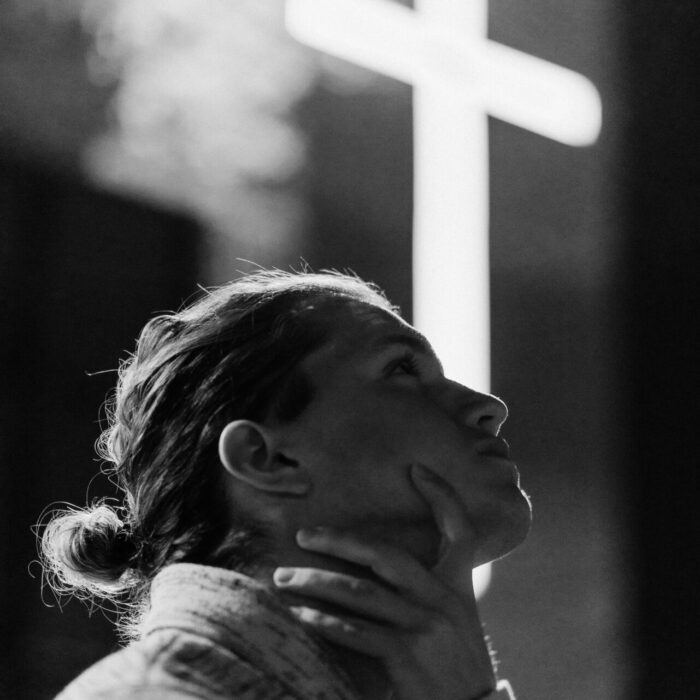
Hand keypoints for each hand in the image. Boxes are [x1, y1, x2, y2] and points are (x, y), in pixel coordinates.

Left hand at [273, 464, 496, 699]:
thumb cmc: (457, 660)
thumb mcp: (456, 616)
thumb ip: (428, 587)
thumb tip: (384, 564)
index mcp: (458, 584)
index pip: (460, 528)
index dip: (442, 495)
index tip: (417, 469)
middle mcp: (442, 598)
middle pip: (386, 554)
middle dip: (340, 541)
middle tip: (304, 535)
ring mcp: (423, 625)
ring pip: (360, 592)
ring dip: (316, 582)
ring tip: (283, 579)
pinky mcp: (406, 655)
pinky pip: (356, 631)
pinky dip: (324, 621)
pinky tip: (300, 616)